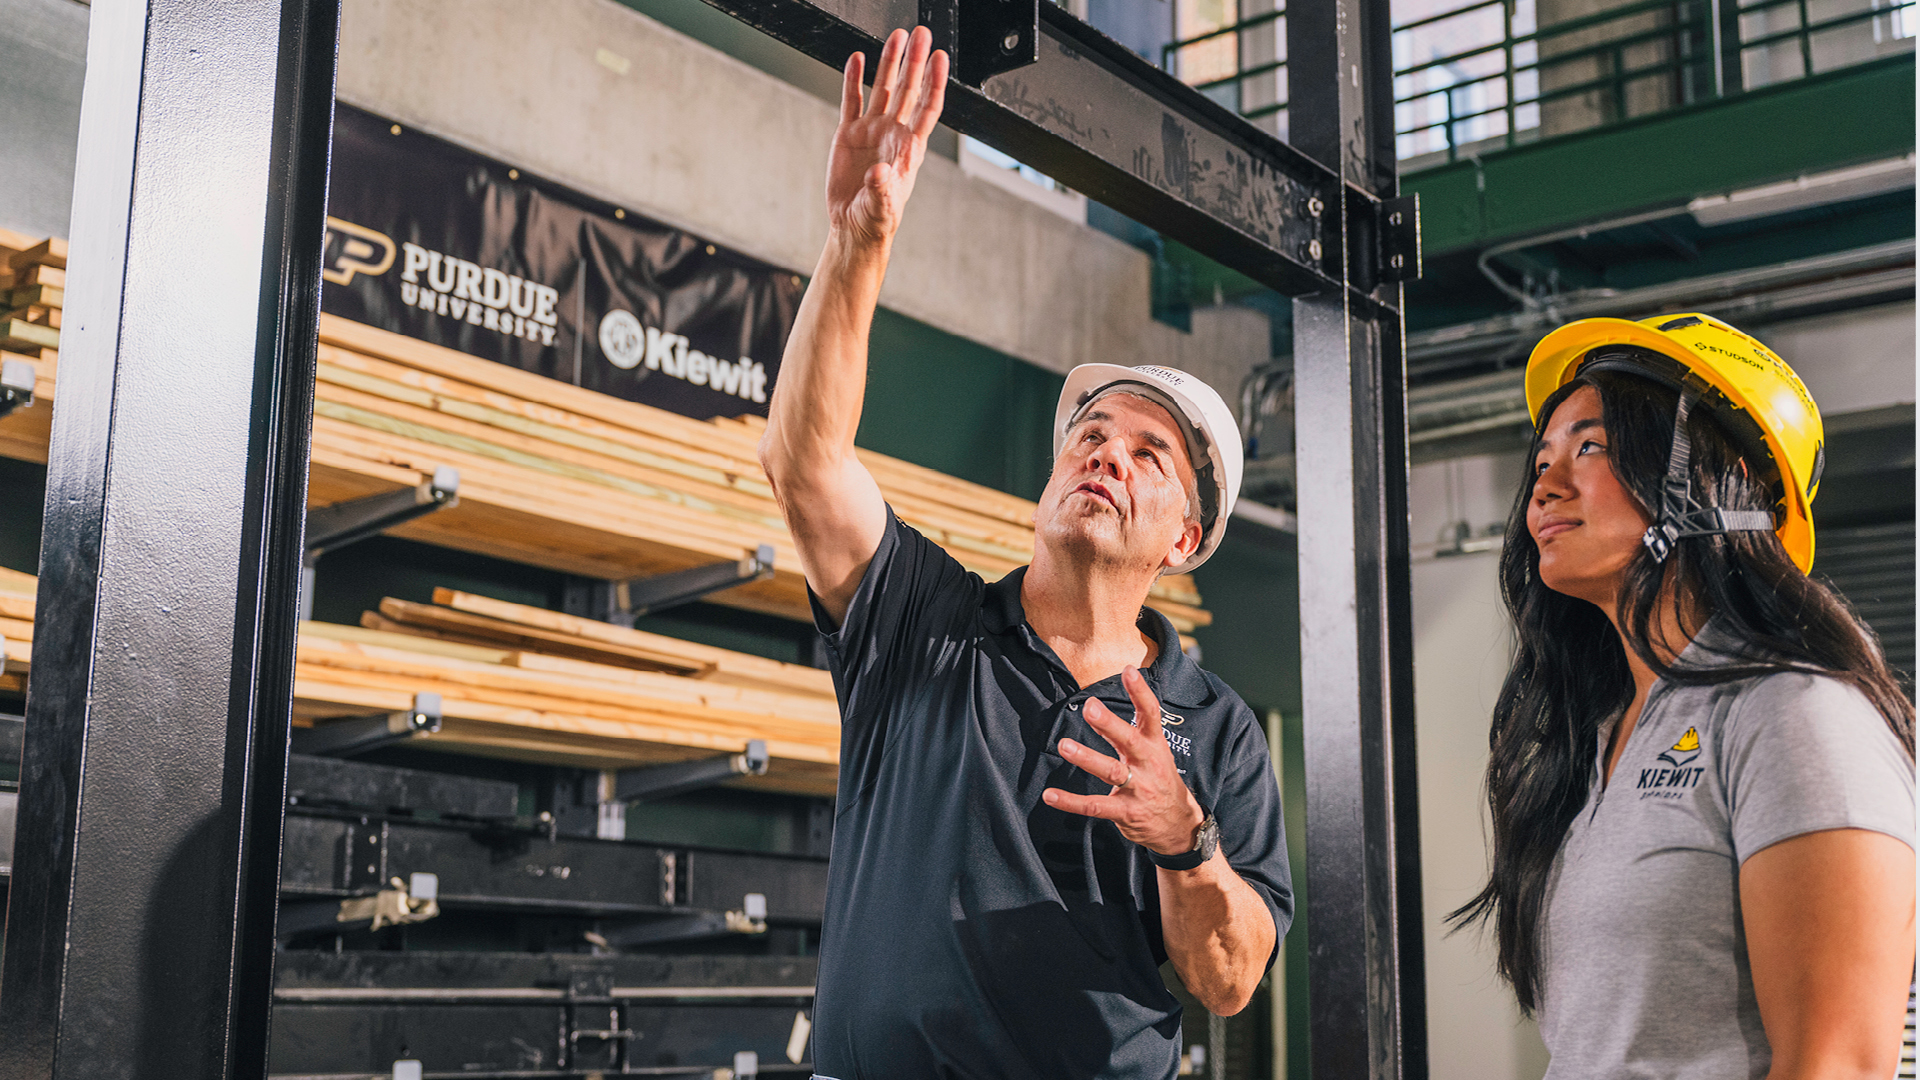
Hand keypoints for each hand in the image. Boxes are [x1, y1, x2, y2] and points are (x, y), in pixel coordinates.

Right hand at [826, 27, 948, 246]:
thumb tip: (879, 172)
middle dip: (915, 61)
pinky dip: (853, 79)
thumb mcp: (882, 207)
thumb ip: (883, 188)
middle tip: (920, 34)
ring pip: (883, 89)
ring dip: (889, 63)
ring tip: (895, 37)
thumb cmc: (877, 218)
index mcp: (909, 148)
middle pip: (908, 89)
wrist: (853, 226)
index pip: (927, 107)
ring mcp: (871, 131)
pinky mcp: (848, 134)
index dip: (934, 81)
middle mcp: (893, 133)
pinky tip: (857, 59)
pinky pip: (852, 101)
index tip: (939, 57)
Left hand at [1044, 667, 1206, 856]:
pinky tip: (1050, 795)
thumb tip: (1125, 687)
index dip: (1141, 693)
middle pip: (1130, 741)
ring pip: (1111, 771)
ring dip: (1087, 758)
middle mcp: (1148, 765)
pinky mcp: (1125, 813)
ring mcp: (1138, 790)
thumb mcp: (1157, 751)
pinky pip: (1094, 807)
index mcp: (1155, 746)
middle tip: (1090, 707)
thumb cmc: (1160, 780)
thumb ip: (1139, 725)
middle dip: (1110, 724)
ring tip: (1064, 745)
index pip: (1151, 715)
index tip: (1129, 671)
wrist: (1179, 826)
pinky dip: (1070, 802)